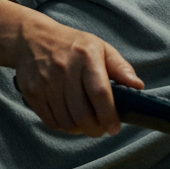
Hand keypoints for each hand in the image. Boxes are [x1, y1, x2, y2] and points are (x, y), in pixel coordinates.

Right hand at [12, 15, 143, 136]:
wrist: (31, 38)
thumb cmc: (72, 45)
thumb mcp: (100, 47)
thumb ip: (120, 68)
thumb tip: (138, 86)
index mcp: (86, 56)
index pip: (100, 93)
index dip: (109, 116)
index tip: (114, 127)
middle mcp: (64, 69)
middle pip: (82, 114)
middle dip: (96, 129)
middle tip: (101, 129)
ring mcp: (45, 82)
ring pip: (67, 122)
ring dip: (80, 130)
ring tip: (87, 124)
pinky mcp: (32, 93)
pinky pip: (51, 121)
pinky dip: (64, 126)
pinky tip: (70, 118)